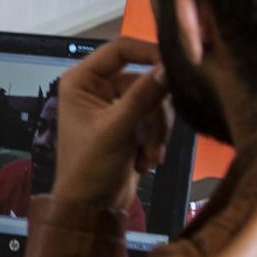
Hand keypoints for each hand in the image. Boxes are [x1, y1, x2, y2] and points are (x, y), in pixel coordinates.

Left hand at [52, 37, 175, 211]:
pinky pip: (156, 119)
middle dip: (154, 114)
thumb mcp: (116, 130)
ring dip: (156, 132)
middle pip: (145, 80)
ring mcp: (116, 106)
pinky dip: (156, 140)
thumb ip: (143, 97)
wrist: (91, 208)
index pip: (121, 49)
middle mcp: (98, 88)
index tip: (174, 66)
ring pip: (155, 101)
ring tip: (148, 155)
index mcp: (82, 80)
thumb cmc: (90, 168)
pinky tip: (145, 161)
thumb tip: (168, 69)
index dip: (149, 53)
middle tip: (153, 141)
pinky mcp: (130, 124)